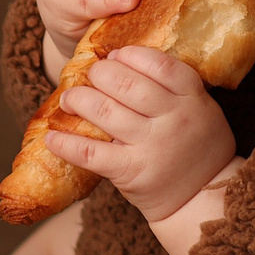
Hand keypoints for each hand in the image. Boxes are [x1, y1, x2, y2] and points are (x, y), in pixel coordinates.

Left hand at [45, 45, 236, 223]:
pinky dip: (66, 144)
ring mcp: (151, 145)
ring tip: (68, 99)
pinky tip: (52, 138)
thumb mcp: (202, 109)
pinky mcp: (131, 171)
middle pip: (126, 83)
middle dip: (99, 74)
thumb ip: (173, 87)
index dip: (131, 55)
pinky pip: (91, 152)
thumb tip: (119, 59)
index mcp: (193, 98)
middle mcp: (173, 119)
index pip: (159, 65)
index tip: (114, 56)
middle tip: (89, 76)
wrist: (202, 199)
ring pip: (104, 110)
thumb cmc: (197, 147)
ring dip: (78, 99)